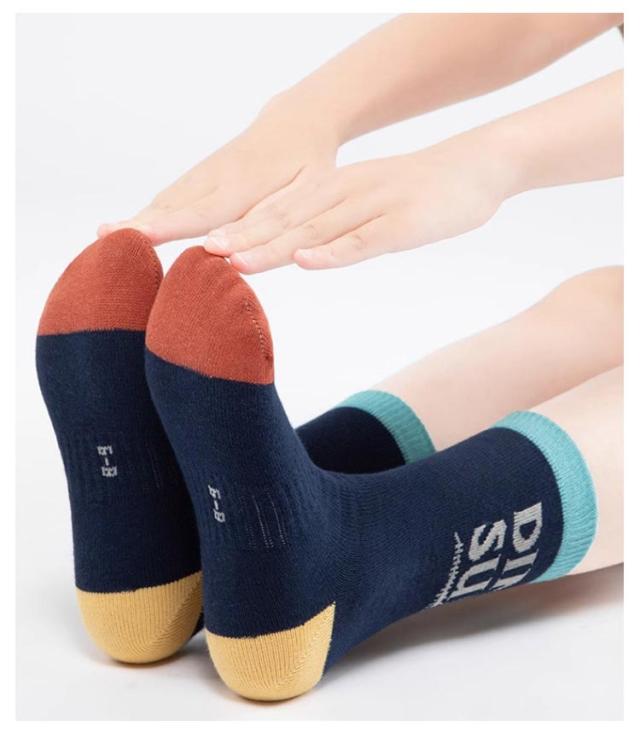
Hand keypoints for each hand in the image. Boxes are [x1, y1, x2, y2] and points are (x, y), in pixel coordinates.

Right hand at [97, 97, 338, 243]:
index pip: (203, 211)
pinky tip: (132, 225)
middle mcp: (218, 178)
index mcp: (245, 187)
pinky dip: (150, 210)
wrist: (298, 123)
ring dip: (138, 216)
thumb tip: (232, 249)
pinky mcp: (202, 174)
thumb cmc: (308, 166)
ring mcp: (207, 174)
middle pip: (174, 205)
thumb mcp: (306, 194)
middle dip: (140, 222)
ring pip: (169, 198)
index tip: (141, 233)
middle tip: (105, 238)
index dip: (172, 224)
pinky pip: (172, 195)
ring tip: (105, 234)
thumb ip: (272, 221)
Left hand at [204, 130, 512, 271]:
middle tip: (203, 255)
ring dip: (274, 247)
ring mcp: (371, 207)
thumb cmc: (417, 193)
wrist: (475, 166)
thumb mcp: (366, 204)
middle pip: (286, 220)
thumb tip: (296, 250)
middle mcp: (343, 194)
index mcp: (332, 191)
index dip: (241, 231)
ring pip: (315, 229)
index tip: (204, 249)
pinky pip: (363, 240)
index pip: (278, 213)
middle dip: (243, 239)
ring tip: (237, 262)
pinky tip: (306, 261)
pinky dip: (333, 252)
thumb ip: (332, 225)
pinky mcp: (401, 223)